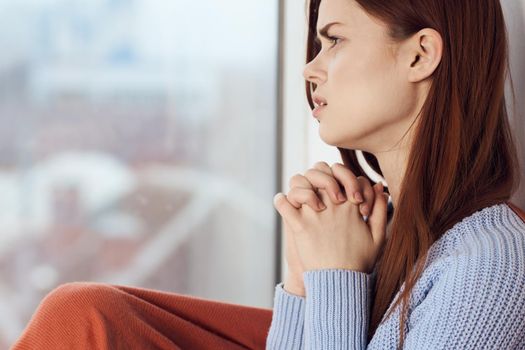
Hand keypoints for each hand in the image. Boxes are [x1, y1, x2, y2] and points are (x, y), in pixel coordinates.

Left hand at [274, 162, 388, 272]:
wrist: (340, 283)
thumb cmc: (359, 261)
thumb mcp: (378, 237)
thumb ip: (380, 211)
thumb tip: (380, 187)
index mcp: (350, 205)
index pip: (342, 172)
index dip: (340, 175)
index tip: (341, 192)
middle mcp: (331, 206)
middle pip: (319, 171)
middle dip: (318, 175)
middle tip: (318, 189)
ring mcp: (314, 215)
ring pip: (299, 183)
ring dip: (299, 186)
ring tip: (303, 197)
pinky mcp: (299, 227)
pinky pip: (283, 204)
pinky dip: (281, 201)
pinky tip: (284, 204)